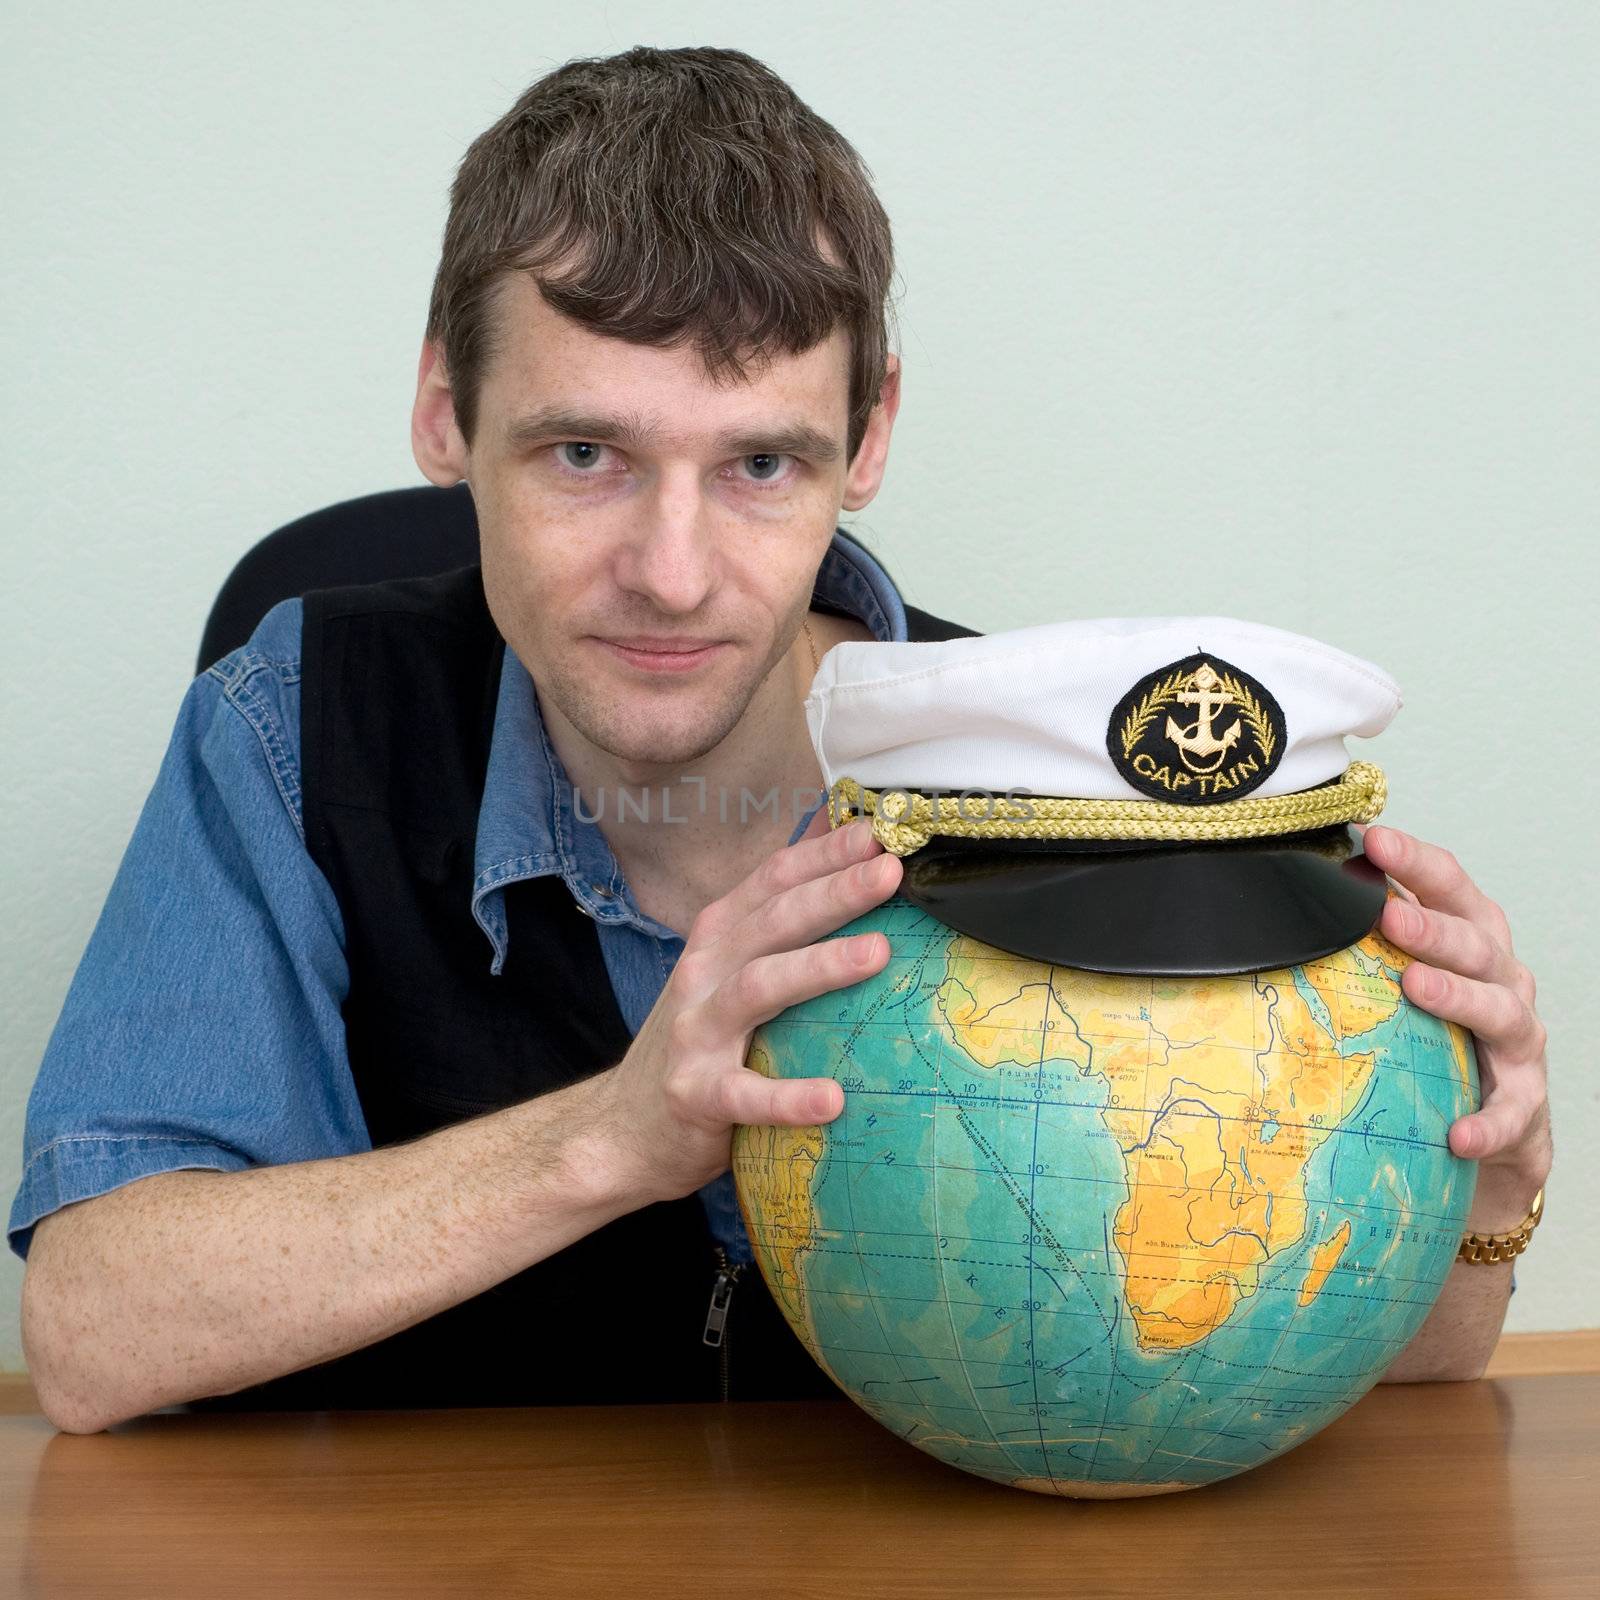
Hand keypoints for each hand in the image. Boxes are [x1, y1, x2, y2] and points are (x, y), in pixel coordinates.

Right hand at [591, 809, 901, 1206]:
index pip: (774, 880)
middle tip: (890, 873)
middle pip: (773, 921)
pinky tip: (833, 1099)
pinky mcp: (695, 1095)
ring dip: (818, 967)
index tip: (878, 833)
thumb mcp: (732, 967)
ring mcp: (696, 1031)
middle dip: (833, 892)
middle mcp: (704, 971)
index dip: (824, 854)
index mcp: (720, 936)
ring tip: (879, 952)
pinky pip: (744, 1094)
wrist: (625, 1126)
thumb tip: (843, 846)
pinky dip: (787, 1097)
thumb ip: (779, 915)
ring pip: (759, 987)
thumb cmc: (703, 1038)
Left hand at [1358, 823, 1552, 1227]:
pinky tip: (1457, 1132)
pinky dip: (1488, 1121)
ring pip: (1500, 1010)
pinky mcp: (1524, 1100)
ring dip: (1458, 997)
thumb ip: (1368, 937)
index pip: (1449, 886)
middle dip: (1432, 926)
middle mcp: (1502, 978)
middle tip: (1388, 913)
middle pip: (1475, 943)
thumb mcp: (1402, 975)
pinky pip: (1510, 1111)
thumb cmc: (1436, 1030)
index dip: (1415, 860)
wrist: (1494, 1120)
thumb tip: (1296, 893)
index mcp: (1470, 938)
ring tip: (1415, 986)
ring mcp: (1518, 1039)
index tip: (1373, 838)